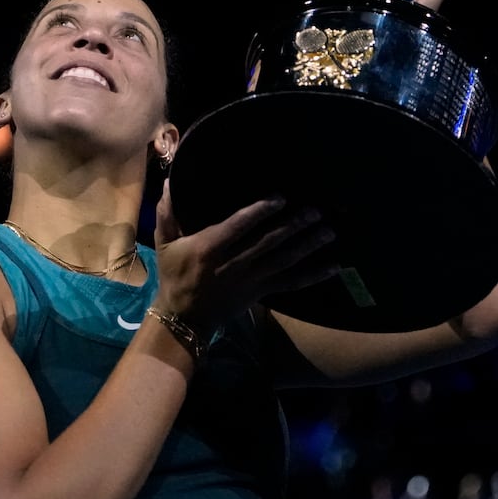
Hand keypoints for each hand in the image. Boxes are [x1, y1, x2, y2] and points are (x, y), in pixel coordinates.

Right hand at [152, 179, 334, 333]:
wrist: (183, 318)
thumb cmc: (174, 276)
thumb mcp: (165, 243)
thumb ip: (167, 212)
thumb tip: (170, 180)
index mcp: (209, 249)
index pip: (238, 227)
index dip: (260, 212)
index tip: (280, 198)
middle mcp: (233, 264)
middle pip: (268, 243)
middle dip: (293, 227)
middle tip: (315, 211)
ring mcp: (250, 280)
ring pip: (283, 261)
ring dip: (307, 246)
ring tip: (328, 232)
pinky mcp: (260, 292)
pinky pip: (290, 283)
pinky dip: (312, 275)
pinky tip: (332, 267)